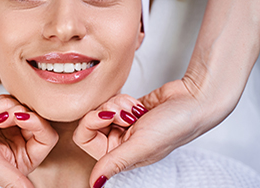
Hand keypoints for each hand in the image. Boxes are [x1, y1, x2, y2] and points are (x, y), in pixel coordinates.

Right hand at [0, 92, 56, 187]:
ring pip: (26, 108)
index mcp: (20, 163)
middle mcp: (17, 147)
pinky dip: (0, 101)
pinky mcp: (2, 114)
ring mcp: (10, 129)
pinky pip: (15, 100)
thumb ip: (14, 182)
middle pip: (39, 120)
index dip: (37, 124)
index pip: (48, 139)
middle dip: (19, 113)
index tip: (19, 117)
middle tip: (1, 116)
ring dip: (7, 106)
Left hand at [86, 79, 228, 187]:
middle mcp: (119, 142)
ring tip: (136, 111)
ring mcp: (123, 125)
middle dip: (107, 111)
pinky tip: (139, 106)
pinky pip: (112, 101)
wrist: (194, 100)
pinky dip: (124, 99)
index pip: (84, 139)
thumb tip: (94, 184)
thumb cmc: (174, 126)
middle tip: (124, 113)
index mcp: (119, 156)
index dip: (90, 123)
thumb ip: (114, 163)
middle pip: (90, 122)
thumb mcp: (141, 146)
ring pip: (101, 109)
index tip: (107, 115)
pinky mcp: (127, 110)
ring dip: (118, 105)